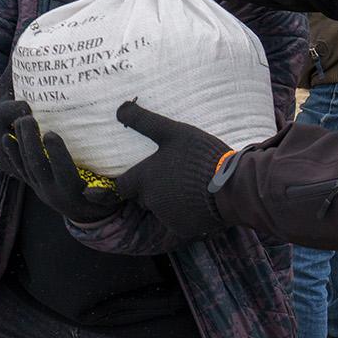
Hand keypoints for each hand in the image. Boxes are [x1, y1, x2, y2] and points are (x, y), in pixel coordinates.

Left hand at [4, 116, 122, 223]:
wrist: (88, 218)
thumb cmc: (107, 198)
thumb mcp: (115, 194)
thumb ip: (114, 185)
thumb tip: (126, 167)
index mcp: (75, 192)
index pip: (63, 172)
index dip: (56, 153)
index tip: (50, 133)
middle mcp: (54, 193)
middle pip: (38, 166)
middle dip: (31, 142)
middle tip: (27, 118)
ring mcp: (41, 190)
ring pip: (26, 167)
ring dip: (20, 144)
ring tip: (19, 121)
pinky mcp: (34, 187)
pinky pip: (20, 171)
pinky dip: (12, 155)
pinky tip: (5, 138)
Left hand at [112, 101, 235, 241]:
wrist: (233, 188)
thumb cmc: (200, 156)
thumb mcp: (172, 132)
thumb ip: (144, 122)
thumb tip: (119, 108)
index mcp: (143, 179)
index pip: (119, 187)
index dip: (117, 185)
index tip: (104, 188)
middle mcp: (150, 201)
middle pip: (143, 196)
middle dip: (152, 187)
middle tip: (171, 172)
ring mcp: (167, 217)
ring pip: (162, 207)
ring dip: (169, 198)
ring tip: (190, 182)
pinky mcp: (185, 229)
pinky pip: (179, 219)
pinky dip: (185, 211)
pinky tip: (200, 196)